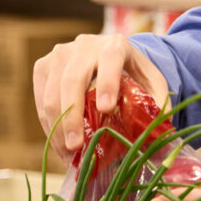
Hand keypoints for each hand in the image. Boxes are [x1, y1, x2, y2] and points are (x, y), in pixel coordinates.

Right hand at [32, 33, 170, 161]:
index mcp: (115, 45)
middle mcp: (84, 45)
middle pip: (72, 81)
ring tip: (67, 156)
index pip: (109, 60)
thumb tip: (159, 134)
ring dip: (57, 128)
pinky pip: (41, 100)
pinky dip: (48, 125)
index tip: (106, 109)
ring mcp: (60, 54)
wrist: (111, 54)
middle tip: (76, 147)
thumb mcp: (153, 83)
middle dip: (72, 117)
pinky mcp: (44, 67)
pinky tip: (58, 146)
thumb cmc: (133, 73)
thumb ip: (159, 104)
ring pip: (51, 94)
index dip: (106, 83)